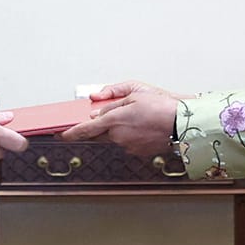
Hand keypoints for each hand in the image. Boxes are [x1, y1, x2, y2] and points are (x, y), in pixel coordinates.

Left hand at [62, 80, 182, 156]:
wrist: (184, 123)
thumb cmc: (162, 106)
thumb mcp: (134, 92)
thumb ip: (112, 99)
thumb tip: (96, 106)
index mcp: (114, 120)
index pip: (85, 130)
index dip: (71, 133)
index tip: (61, 134)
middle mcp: (119, 136)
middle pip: (100, 134)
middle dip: (102, 126)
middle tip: (115, 116)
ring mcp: (128, 146)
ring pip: (115, 138)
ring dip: (119, 129)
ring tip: (138, 118)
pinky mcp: (138, 152)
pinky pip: (128, 142)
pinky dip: (131, 135)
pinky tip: (144, 126)